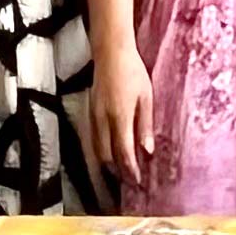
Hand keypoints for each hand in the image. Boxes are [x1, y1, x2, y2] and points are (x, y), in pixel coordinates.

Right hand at [92, 41, 159, 194]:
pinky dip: (100, 151)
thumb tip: (147, 151)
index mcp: (120, 116)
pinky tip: (109, 153)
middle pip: (106, 156)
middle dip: (117, 172)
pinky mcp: (89, 111)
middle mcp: (103, 119)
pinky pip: (92, 138)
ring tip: (120, 172)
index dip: (130, 170)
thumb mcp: (146, 97)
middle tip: (129, 181)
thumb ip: (145, 125)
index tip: (137, 183)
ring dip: (107, 163)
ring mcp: (93, 115)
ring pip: (96, 149)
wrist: (110, 52)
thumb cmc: (133, 71)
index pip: (124, 152)